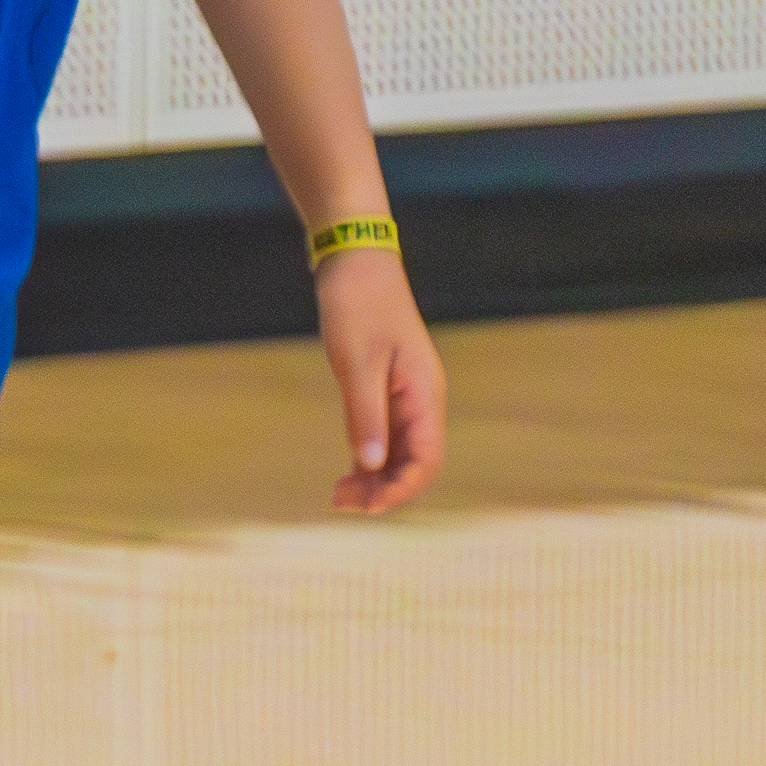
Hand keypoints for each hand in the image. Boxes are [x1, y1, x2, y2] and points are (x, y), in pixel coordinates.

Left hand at [316, 246, 445, 516]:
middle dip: (385, 490)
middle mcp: (422, 399)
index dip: (399, 490)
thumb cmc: (357, 305)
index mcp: (424, 393)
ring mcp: (407, 395)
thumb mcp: (355, 363)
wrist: (355, 259)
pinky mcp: (388, 389)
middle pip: (417, 463)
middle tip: (341, 503)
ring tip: (338, 496)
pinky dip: (369, 458)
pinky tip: (347, 474)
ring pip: (401, 453)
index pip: (427, 460)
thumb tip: (371, 466)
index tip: (364, 506)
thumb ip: (364, 415)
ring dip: (375, 478)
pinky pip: (386, 436)